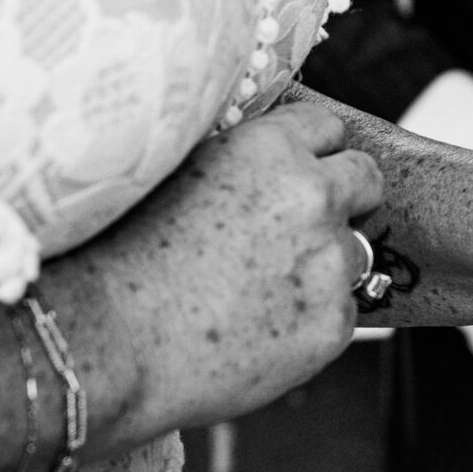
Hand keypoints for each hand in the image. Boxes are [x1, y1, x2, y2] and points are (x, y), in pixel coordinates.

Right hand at [37, 100, 386, 461]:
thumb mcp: (177, 174)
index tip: (298, 175)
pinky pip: (340, 312)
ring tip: (259, 292)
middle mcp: (313, 196)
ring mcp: (329, 263)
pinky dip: (311, 320)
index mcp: (271, 149)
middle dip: (342, 198)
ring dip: (322, 266)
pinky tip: (258, 332)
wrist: (107, 342)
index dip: (312, 153)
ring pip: (353, 252)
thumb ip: (237, 160)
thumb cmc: (119, 258)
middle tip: (302, 228)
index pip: (330, 129)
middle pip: (365, 180)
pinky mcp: (334, 324)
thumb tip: (267, 154)